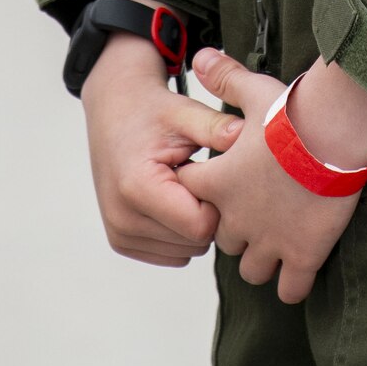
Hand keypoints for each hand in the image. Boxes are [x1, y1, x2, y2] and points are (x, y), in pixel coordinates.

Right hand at [81, 32, 241, 266]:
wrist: (114, 111)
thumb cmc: (152, 111)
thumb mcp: (184, 112)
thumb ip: (217, 127)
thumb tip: (252, 132)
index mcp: (137, 188)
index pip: (201, 226)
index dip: (218, 201)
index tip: (215, 173)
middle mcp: (123, 219)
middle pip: (195, 242)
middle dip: (208, 212)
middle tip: (201, 176)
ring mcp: (120, 235)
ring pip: (186, 252)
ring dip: (194, 224)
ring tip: (186, 186)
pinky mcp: (121, 243)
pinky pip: (172, 255)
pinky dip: (180, 233)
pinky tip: (175, 200)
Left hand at [174, 50, 366, 304]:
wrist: (334, 134)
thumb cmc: (292, 111)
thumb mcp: (253, 90)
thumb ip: (224, 78)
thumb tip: (200, 56)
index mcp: (217, 182)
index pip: (188, 198)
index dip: (201, 192)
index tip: (222, 181)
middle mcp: (236, 218)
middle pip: (221, 239)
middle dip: (234, 227)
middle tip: (257, 207)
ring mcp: (269, 242)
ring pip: (249, 269)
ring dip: (259, 256)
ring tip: (278, 236)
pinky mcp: (303, 256)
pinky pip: (289, 289)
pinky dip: (292, 283)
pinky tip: (301, 264)